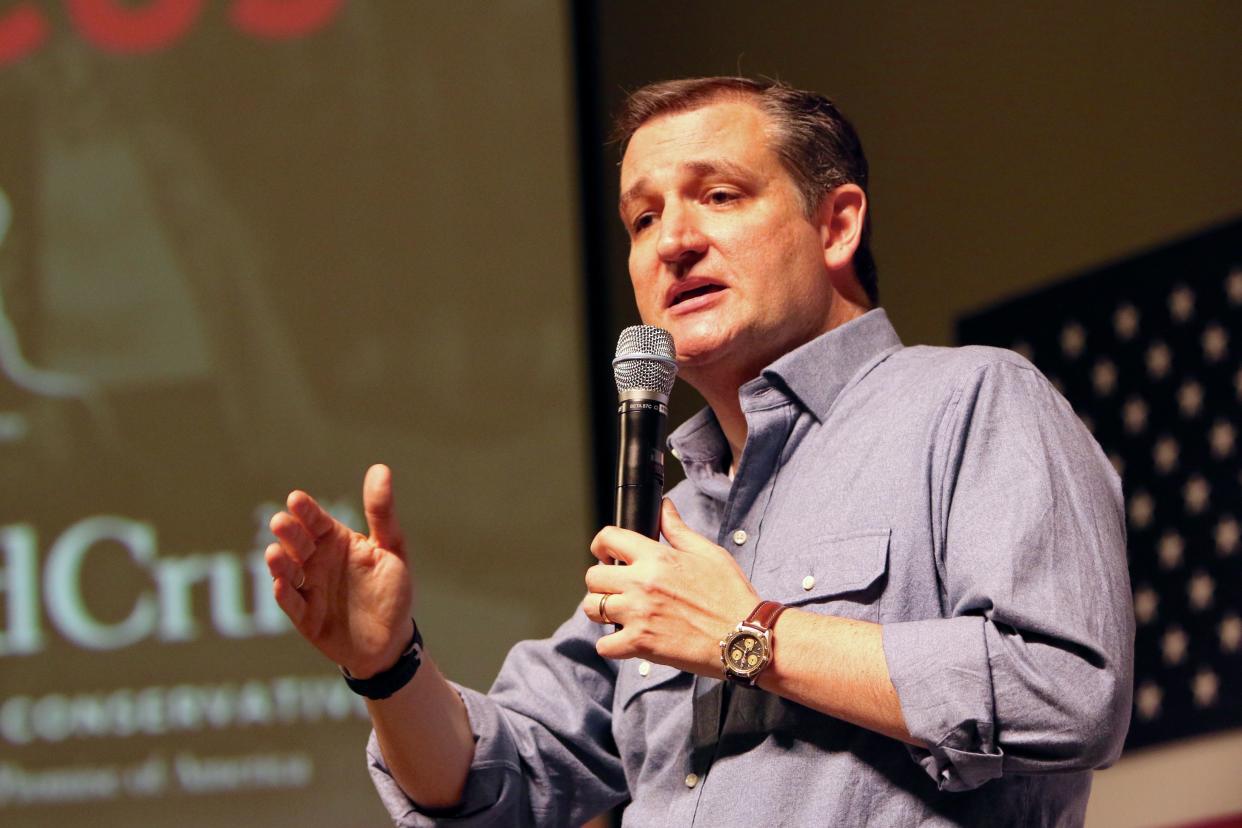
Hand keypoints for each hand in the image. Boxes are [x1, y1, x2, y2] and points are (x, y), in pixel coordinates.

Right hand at [265, 464, 412, 677]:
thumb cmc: (391, 590)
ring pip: (289, 572)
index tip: (296, 499)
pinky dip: (285, 595)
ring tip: (274, 552)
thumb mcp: (391, 548)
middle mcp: (317, 562)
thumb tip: (379, 468)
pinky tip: (281, 583)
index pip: (318, 522)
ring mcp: (309, 589)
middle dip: (289, 534)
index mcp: (337, 542)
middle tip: (280, 522)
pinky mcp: (306, 618)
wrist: (391, 640)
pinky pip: (292, 605)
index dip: (307, 511)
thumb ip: (381, 512)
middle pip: (299, 544)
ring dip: (280, 563)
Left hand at [581, 499, 757, 675]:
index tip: (606, 553)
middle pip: (592, 576)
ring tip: (618, 612)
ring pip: (591, 608)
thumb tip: (664, 506)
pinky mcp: (641, 645)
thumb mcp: (708, 553)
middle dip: (600, 580)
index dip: (602, 544)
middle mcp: (642, 584)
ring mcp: (638, 615)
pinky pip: (604, 645)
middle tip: (615, 587)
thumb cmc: (731, 595)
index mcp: (657, 557)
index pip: (609, 538)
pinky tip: (625, 639)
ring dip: (601, 610)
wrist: (745, 637)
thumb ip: (678, 529)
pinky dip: (610, 644)